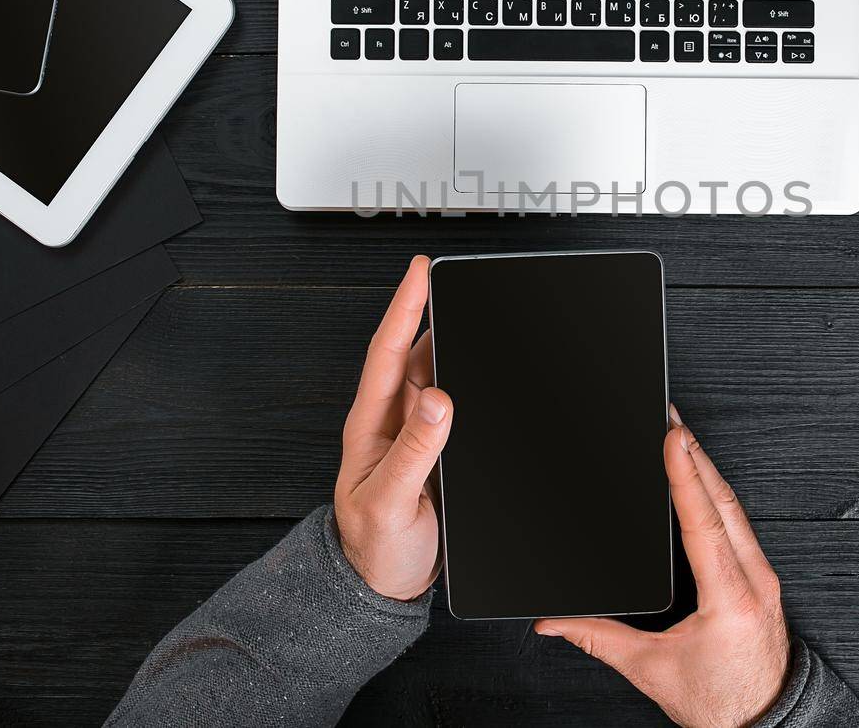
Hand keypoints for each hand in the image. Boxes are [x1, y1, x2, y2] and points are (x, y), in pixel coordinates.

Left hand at [333, 255, 452, 600]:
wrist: (384, 585)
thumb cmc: (372, 549)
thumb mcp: (388, 503)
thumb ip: (413, 453)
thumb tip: (438, 400)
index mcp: (370, 426)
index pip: (386, 354)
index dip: (403, 309)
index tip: (419, 272)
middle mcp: (392, 422)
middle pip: (416, 355)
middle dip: (436, 315)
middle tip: (461, 286)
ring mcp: (416, 435)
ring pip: (440, 377)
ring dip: (457, 350)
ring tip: (483, 324)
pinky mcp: (439, 451)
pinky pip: (458, 407)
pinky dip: (472, 385)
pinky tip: (488, 376)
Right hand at [535, 409, 790, 727]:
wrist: (765, 723)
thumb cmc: (721, 703)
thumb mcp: (651, 670)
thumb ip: (599, 638)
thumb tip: (554, 622)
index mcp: (730, 599)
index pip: (705, 522)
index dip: (687, 475)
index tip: (674, 438)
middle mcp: (755, 582)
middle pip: (725, 502)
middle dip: (697, 455)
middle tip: (671, 419)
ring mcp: (764, 578)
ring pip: (737, 509)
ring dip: (709, 471)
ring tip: (683, 438)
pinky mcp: (763, 580)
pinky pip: (742, 524)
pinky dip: (719, 496)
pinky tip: (704, 481)